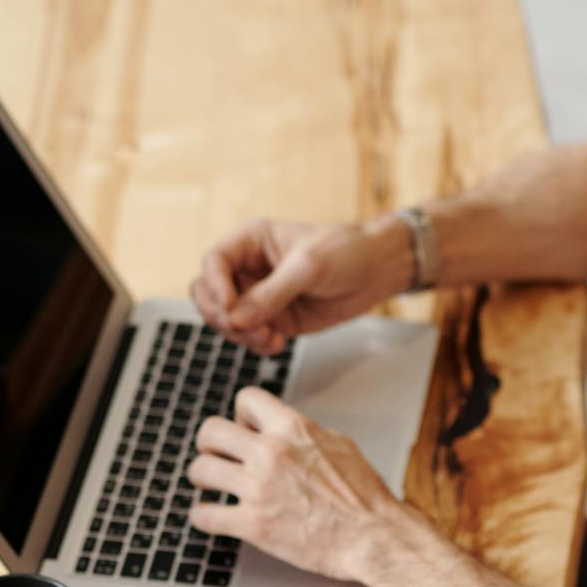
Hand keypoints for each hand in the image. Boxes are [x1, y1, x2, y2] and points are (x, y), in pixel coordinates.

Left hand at [186, 387, 414, 581]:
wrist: (374, 536)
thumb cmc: (364, 496)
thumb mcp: (339, 444)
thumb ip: (303, 433)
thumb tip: (283, 427)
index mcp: (293, 429)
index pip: (246, 399)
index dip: (240, 415)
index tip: (242, 430)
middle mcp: (271, 453)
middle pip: (210, 431)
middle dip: (210, 444)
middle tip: (216, 456)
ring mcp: (258, 488)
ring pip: (200, 470)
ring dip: (202, 478)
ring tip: (210, 485)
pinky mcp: (253, 524)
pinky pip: (204, 515)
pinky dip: (204, 517)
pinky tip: (212, 517)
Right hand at [191, 217, 409, 353]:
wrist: (378, 270)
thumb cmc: (347, 250)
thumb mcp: (309, 266)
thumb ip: (271, 293)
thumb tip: (237, 318)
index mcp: (251, 240)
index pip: (214, 261)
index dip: (215, 286)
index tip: (229, 307)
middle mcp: (249, 268)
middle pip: (209, 294)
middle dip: (222, 316)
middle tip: (245, 329)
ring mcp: (259, 295)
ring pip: (225, 320)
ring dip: (240, 335)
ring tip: (269, 338)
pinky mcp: (273, 318)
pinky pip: (248, 336)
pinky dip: (255, 344)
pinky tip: (277, 345)